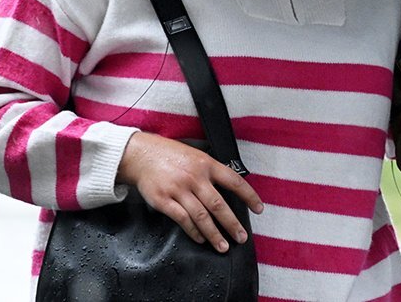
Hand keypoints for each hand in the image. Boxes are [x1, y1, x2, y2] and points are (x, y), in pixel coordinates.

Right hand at [117, 131, 263, 252]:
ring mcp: (179, 190)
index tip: (258, 209)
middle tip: (241, 237)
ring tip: (223, 246)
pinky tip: (200, 239)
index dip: (249, 196)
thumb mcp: (196, 156)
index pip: (234, 181)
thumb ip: (211, 171)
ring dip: (214, 234)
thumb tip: (229, 187)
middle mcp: (195, 177)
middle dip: (232, 224)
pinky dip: (193, 232)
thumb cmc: (170, 156)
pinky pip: (182, 219)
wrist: (142, 155)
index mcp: (207, 164)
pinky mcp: (164, 200)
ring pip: (201, 216)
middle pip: (218, 204)